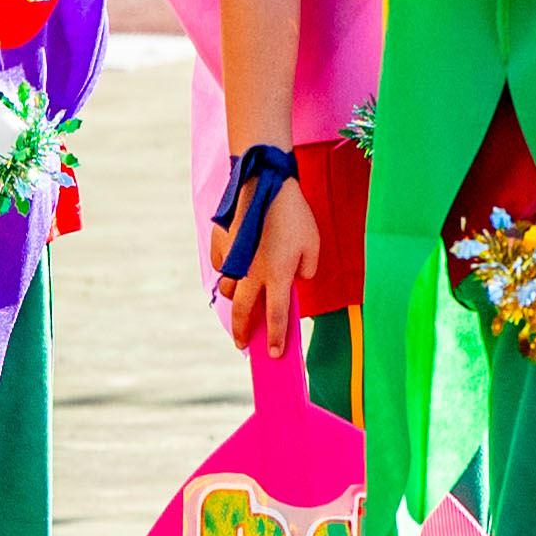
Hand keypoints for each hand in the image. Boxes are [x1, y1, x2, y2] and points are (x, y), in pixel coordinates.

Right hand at [216, 182, 323, 354]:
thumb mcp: (313, 244)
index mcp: (277, 276)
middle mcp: (251, 273)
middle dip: (242, 331)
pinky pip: (221, 264)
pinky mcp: (221, 243)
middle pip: (243, 311)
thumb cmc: (294, 214)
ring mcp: (233, 259)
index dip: (275, 338)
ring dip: (233, 298)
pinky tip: (233, 266)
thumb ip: (307, 269)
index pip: (276, 316)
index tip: (273, 354)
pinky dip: (226, 269)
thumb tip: (296, 278)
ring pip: (227, 288)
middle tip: (241, 343)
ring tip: (239, 301)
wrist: (263, 182)